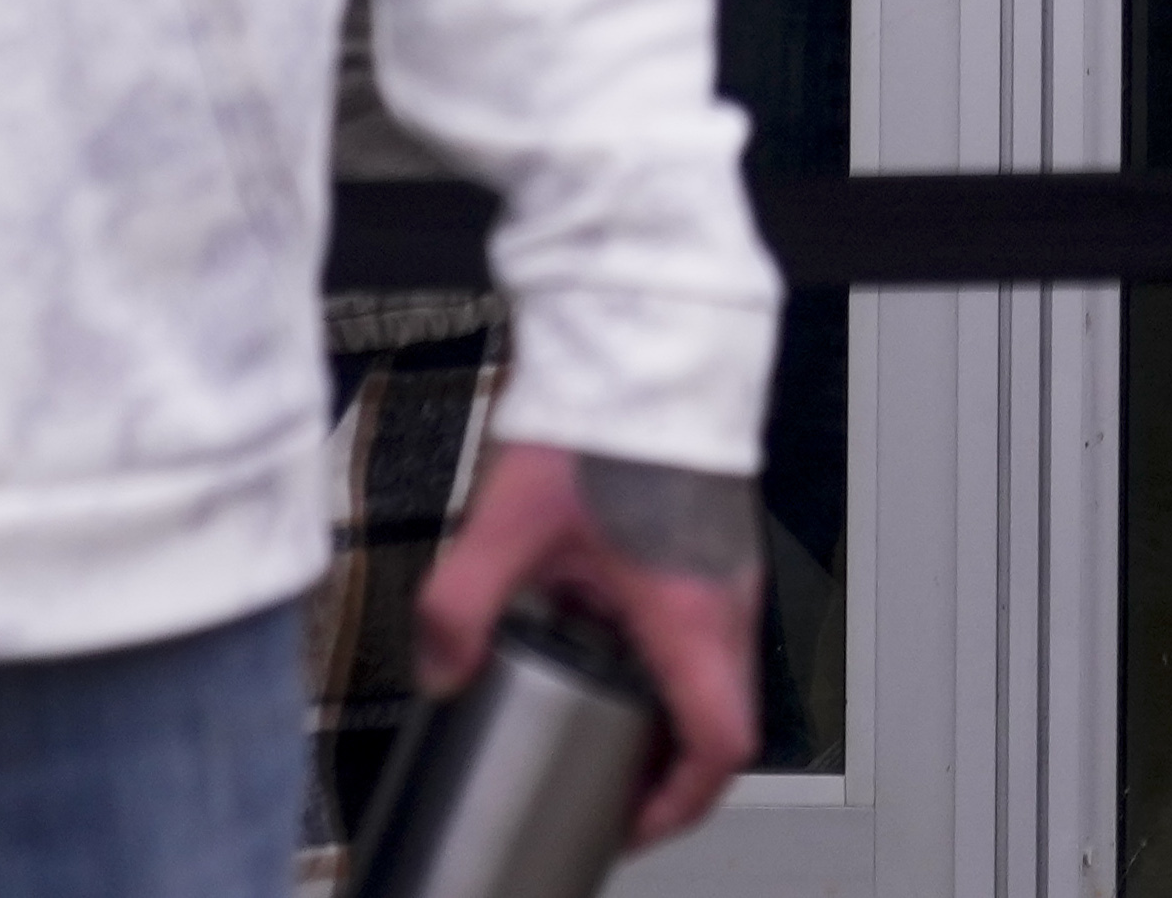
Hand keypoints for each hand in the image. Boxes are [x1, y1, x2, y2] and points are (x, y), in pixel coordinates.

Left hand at [416, 441, 765, 845]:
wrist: (648, 346)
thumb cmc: (605, 422)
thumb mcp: (508, 527)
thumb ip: (460, 609)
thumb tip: (440, 671)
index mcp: (690, 613)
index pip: (718, 746)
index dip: (676, 806)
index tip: (629, 825)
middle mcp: (726, 598)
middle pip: (723, 720)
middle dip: (666, 769)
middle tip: (606, 784)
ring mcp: (730, 568)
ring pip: (721, 674)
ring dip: (670, 712)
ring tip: (601, 716)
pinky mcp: (719, 541)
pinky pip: (710, 628)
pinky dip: (672, 660)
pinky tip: (609, 634)